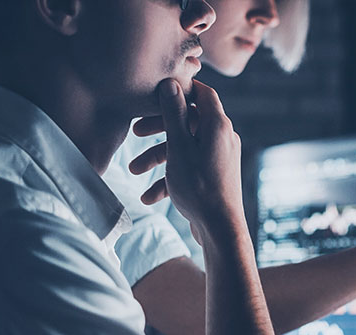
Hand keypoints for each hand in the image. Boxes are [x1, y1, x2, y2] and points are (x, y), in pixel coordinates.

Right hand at [128, 79, 244, 239]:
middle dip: (159, 127)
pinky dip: (169, 178)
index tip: (157, 91)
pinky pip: (189, 168)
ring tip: (132, 171)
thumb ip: (174, 115)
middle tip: (135, 132)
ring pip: (184, 147)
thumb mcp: (179, 148)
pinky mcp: (214, 176)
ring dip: (157, 157)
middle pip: (188, 121)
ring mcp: (219, 158)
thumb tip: (171, 83)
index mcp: (218, 126)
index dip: (180, 89)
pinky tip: (149, 197)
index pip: (202, 93)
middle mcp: (223, 139)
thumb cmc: (199, 188)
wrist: (220, 230)